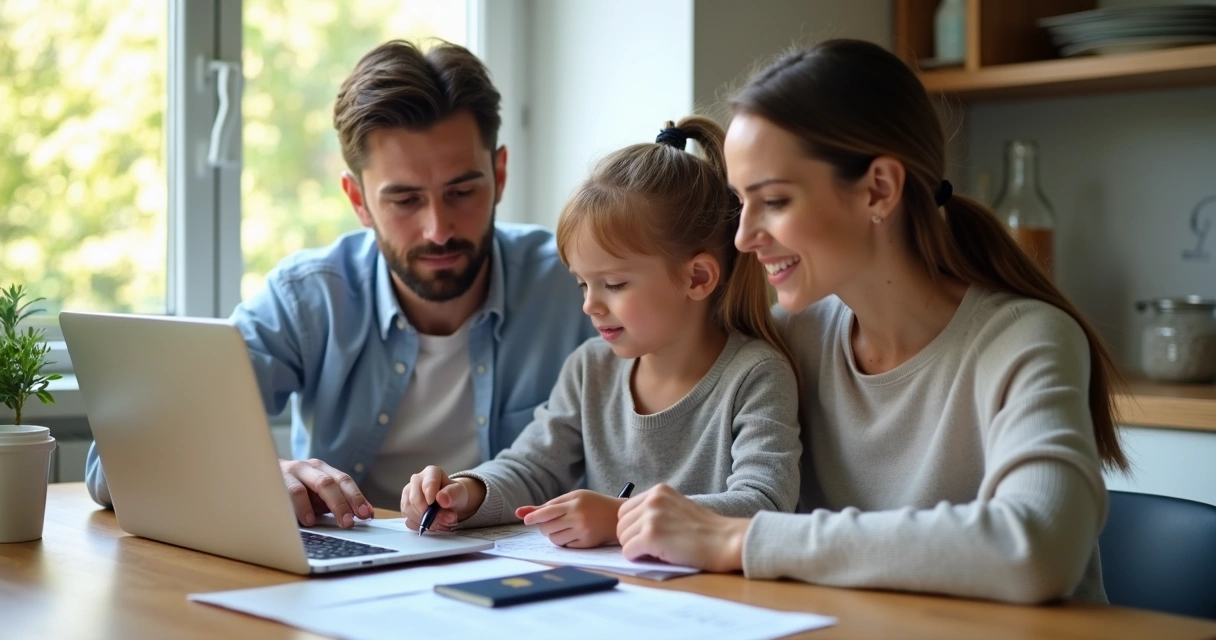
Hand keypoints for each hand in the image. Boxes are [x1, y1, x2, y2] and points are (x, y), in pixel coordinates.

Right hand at [280, 458, 373, 527]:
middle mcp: (309, 467)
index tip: (365, 514)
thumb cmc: (297, 489)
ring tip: (318, 522)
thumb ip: (338, 502)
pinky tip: (303, 520)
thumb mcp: (318, 495)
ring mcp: (290, 472)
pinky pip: (286, 493)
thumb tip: (367, 514)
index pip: (344, 481)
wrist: (263, 475)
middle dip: (340, 503)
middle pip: (329, 483)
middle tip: (348, 522)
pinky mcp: (274, 481)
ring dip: (314, 506)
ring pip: (305, 487)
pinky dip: (296, 507)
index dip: (356, 497)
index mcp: (323, 470)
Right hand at [401, 466, 486, 531]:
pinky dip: (421, 526)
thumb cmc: (455, 494)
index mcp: (430, 473)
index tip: (436, 504)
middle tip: (446, 519)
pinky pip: (409, 520)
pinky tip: (433, 524)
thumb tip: (441, 498)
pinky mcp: (406, 508)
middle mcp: (416, 481)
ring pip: (409, 511)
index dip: (430, 495)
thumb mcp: (460, 493)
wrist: (452, 503)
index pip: (427, 483)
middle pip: (415, 499)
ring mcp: (408, 495)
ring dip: (425, 521)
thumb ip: (453, 494)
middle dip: (429, 513)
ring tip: (442, 522)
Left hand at [515, 489, 624, 547]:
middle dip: (545, 527)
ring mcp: (583, 530)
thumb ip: (548, 505)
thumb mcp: (574, 498)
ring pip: (554, 539)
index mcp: (574, 501)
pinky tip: (575, 535)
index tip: (526, 521)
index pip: (547, 511)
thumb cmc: (593, 504)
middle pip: (547, 527)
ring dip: (554, 535)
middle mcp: (578, 516)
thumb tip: (519, 512)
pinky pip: (565, 546)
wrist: (619, 517)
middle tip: (554, 523)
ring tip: (565, 529)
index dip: (534, 517)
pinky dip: (566, 542)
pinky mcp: (587, 543)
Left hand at [616, 483, 748, 572]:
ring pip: (623, 539)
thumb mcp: (678, 506)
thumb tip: (634, 524)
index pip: (625, 510)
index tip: (648, 536)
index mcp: (658, 490)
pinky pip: (628, 551)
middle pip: (621, 524)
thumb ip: (657, 509)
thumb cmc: (707, 530)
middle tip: (652, 547)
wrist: (726, 540)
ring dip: (636, 549)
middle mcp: (652, 500)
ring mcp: (651, 517)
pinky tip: (657, 557)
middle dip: (632, 538)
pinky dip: (638, 558)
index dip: (633, 527)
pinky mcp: (651, 536)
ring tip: (658, 551)